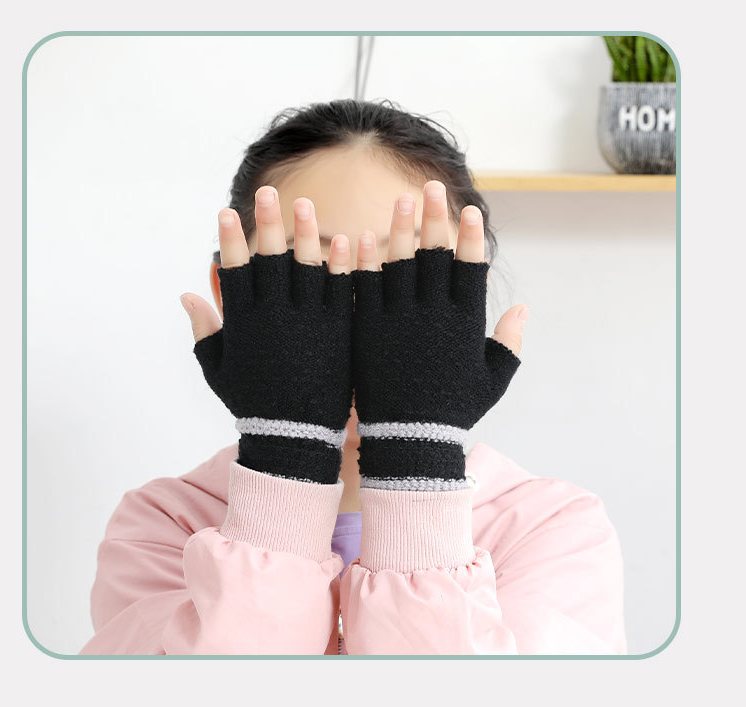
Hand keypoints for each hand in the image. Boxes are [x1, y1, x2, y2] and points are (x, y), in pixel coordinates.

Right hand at [181, 186, 353, 483]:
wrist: (296, 440)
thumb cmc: (255, 407)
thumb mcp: (220, 372)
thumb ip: (204, 332)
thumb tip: (187, 295)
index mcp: (244, 325)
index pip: (234, 272)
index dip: (229, 241)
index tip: (226, 211)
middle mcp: (274, 318)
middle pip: (270, 260)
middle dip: (267, 223)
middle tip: (267, 192)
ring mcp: (309, 323)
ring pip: (307, 268)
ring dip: (305, 233)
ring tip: (304, 203)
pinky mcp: (338, 332)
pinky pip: (341, 291)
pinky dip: (343, 266)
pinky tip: (348, 240)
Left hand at [352, 180, 527, 489]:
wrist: (407, 440)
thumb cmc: (451, 412)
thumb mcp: (491, 381)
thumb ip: (509, 344)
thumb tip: (523, 308)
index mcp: (465, 324)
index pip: (470, 269)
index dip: (470, 238)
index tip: (470, 210)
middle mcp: (433, 315)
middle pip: (435, 255)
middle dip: (435, 218)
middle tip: (433, 187)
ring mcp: (398, 320)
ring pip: (400, 263)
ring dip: (401, 229)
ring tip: (403, 200)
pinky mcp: (368, 330)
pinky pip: (366, 288)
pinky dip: (364, 263)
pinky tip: (360, 238)